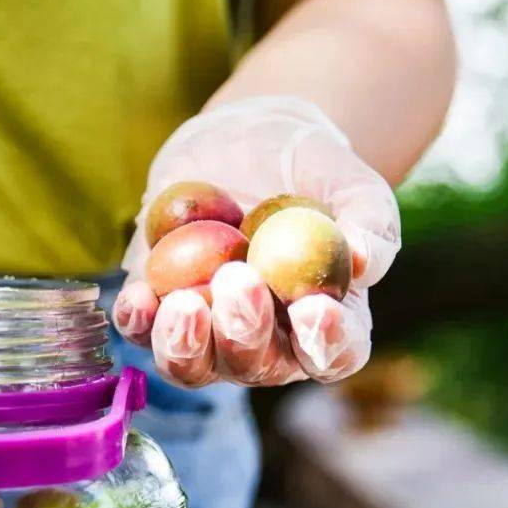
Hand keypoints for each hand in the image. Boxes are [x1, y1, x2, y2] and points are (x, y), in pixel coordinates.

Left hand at [114, 96, 399, 386]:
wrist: (250, 141)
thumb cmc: (315, 172)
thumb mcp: (354, 185)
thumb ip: (370, 222)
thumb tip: (361, 259)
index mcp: (326, 323)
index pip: (334, 355)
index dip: (325, 344)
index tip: (314, 309)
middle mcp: (267, 343)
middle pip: (255, 365)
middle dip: (245, 332)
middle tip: (239, 280)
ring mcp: (209, 333)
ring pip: (192, 366)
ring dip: (185, 345)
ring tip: (182, 303)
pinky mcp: (158, 308)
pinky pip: (140, 331)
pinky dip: (137, 321)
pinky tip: (140, 296)